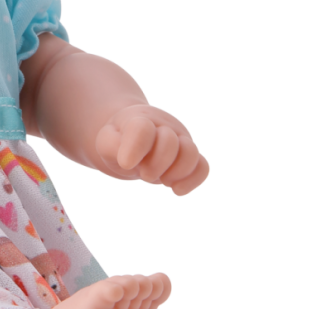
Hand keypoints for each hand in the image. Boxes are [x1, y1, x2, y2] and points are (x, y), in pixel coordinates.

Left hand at [93, 104, 209, 196]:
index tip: (126, 164)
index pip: (143, 128)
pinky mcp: (191, 157)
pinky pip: (203, 168)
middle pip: (169, 142)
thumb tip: (129, 162)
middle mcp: (164, 126)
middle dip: (155, 164)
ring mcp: (180, 140)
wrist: (133, 135)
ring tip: (162, 180)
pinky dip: (192, 182)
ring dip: (175, 172)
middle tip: (143, 173)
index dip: (135, 148)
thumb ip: (112, 147)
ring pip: (190, 153)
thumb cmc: (118, 140)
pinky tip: (176, 190)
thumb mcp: (105, 142)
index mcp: (140, 119)